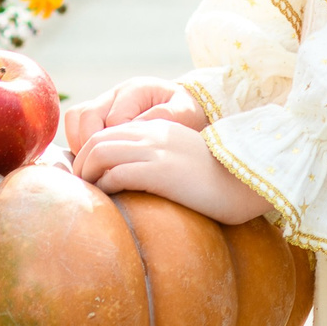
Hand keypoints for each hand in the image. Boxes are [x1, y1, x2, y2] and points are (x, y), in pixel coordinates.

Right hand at [62, 78, 204, 152]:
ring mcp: (105, 101)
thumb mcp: (185, 112)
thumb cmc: (186, 112)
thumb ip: (166, 116)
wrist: (185, 109)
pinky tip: (91, 161)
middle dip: (91, 144)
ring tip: (93, 166)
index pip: (114, 118)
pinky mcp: (98, 113)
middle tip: (101, 170)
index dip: (116, 144)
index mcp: (137, 89)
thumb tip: (139, 126)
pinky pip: (75, 123)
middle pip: (88, 115)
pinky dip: (76, 141)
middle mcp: (116, 93)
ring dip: (79, 142)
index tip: (124, 165)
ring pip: (76, 117)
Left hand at [72, 118, 271, 223]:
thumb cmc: (219, 179)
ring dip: (87, 173)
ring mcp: (156, 152)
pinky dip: (104, 185)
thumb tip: (134, 176)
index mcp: (159, 128)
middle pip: (98, 139)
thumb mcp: (185, 157)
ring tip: (89, 191)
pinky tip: (106, 198)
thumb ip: (161, 157)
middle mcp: (153, 135)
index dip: (91, 151)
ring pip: (101, 152)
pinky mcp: (160, 173)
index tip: (87, 172)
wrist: (246, 182)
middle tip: (80, 184)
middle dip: (82, 162)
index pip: (110, 131)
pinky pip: (117, 173)